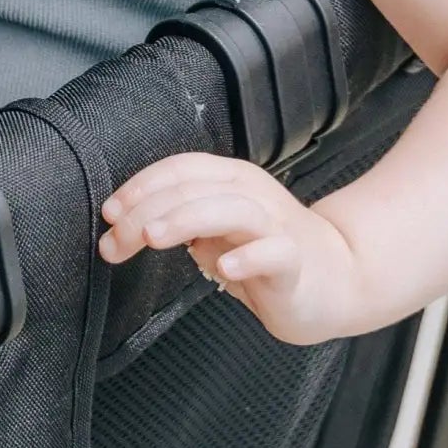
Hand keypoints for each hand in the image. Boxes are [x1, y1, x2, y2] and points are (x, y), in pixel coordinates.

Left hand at [98, 154, 364, 345]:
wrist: (339, 278)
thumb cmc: (268, 253)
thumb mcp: (215, 231)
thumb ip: (179, 222)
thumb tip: (123, 225)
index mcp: (229, 179)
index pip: (177, 169)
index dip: (138, 187)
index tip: (108, 213)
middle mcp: (251, 192)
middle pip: (191, 189)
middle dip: (144, 212)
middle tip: (114, 241)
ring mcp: (276, 223)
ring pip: (228, 208)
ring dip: (184, 219)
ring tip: (153, 237)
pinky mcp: (297, 259)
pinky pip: (273, 252)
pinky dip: (247, 257)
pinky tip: (224, 269)